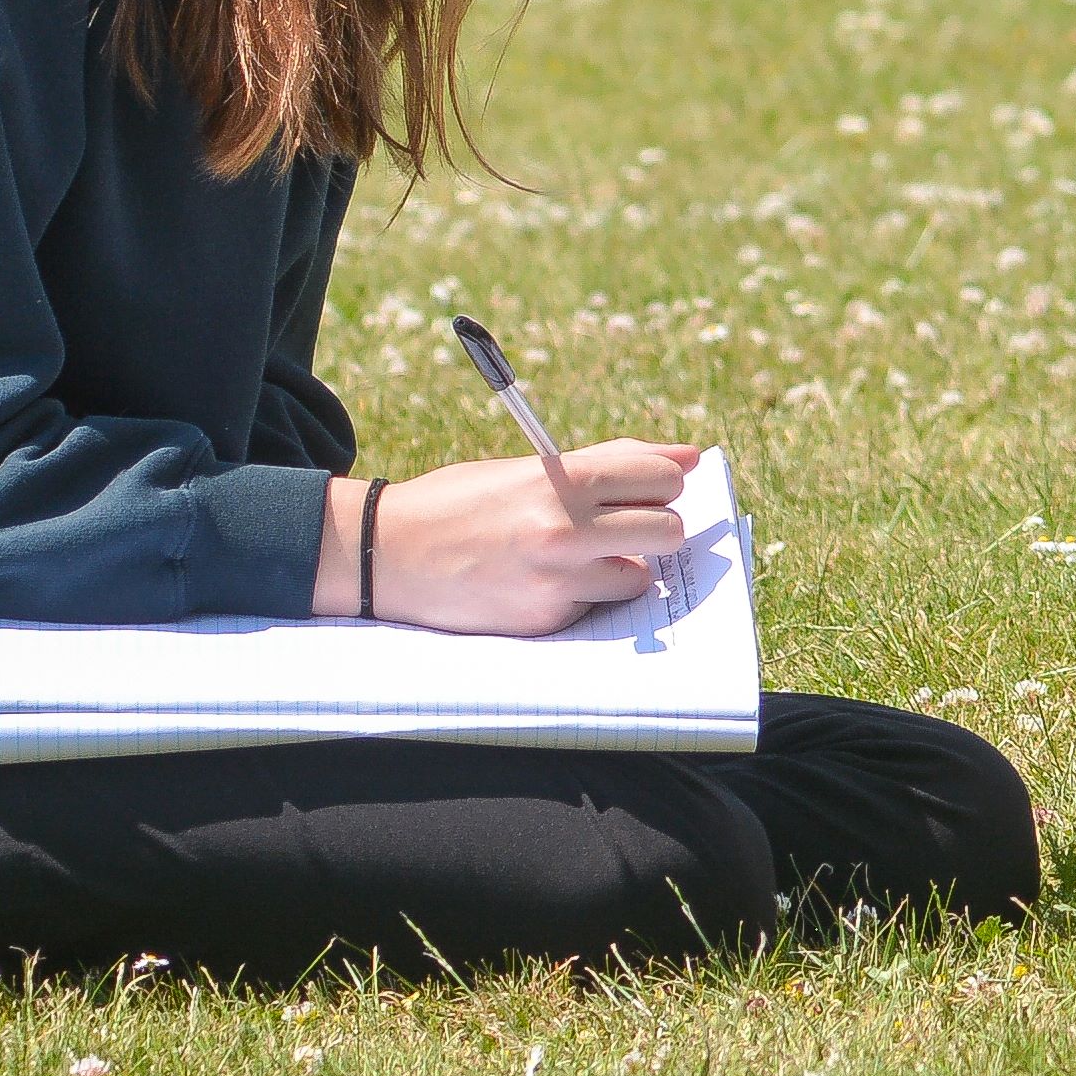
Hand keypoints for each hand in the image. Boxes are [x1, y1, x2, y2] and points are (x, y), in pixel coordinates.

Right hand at [372, 443, 703, 634]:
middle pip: (668, 529)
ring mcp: (557, 579)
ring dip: (622, 567)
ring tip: (578, 555)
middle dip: (655, 526)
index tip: (654, 486)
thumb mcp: (528, 468)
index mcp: (562, 480)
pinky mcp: (545, 618)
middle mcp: (565, 529)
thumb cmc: (460, 500)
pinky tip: (540, 580)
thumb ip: (610, 462)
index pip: (659, 475)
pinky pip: (595, 605)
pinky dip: (582, 594)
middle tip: (624, 524)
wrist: (387, 553)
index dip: (663, 481)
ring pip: (639, 576)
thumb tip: (688, 457)